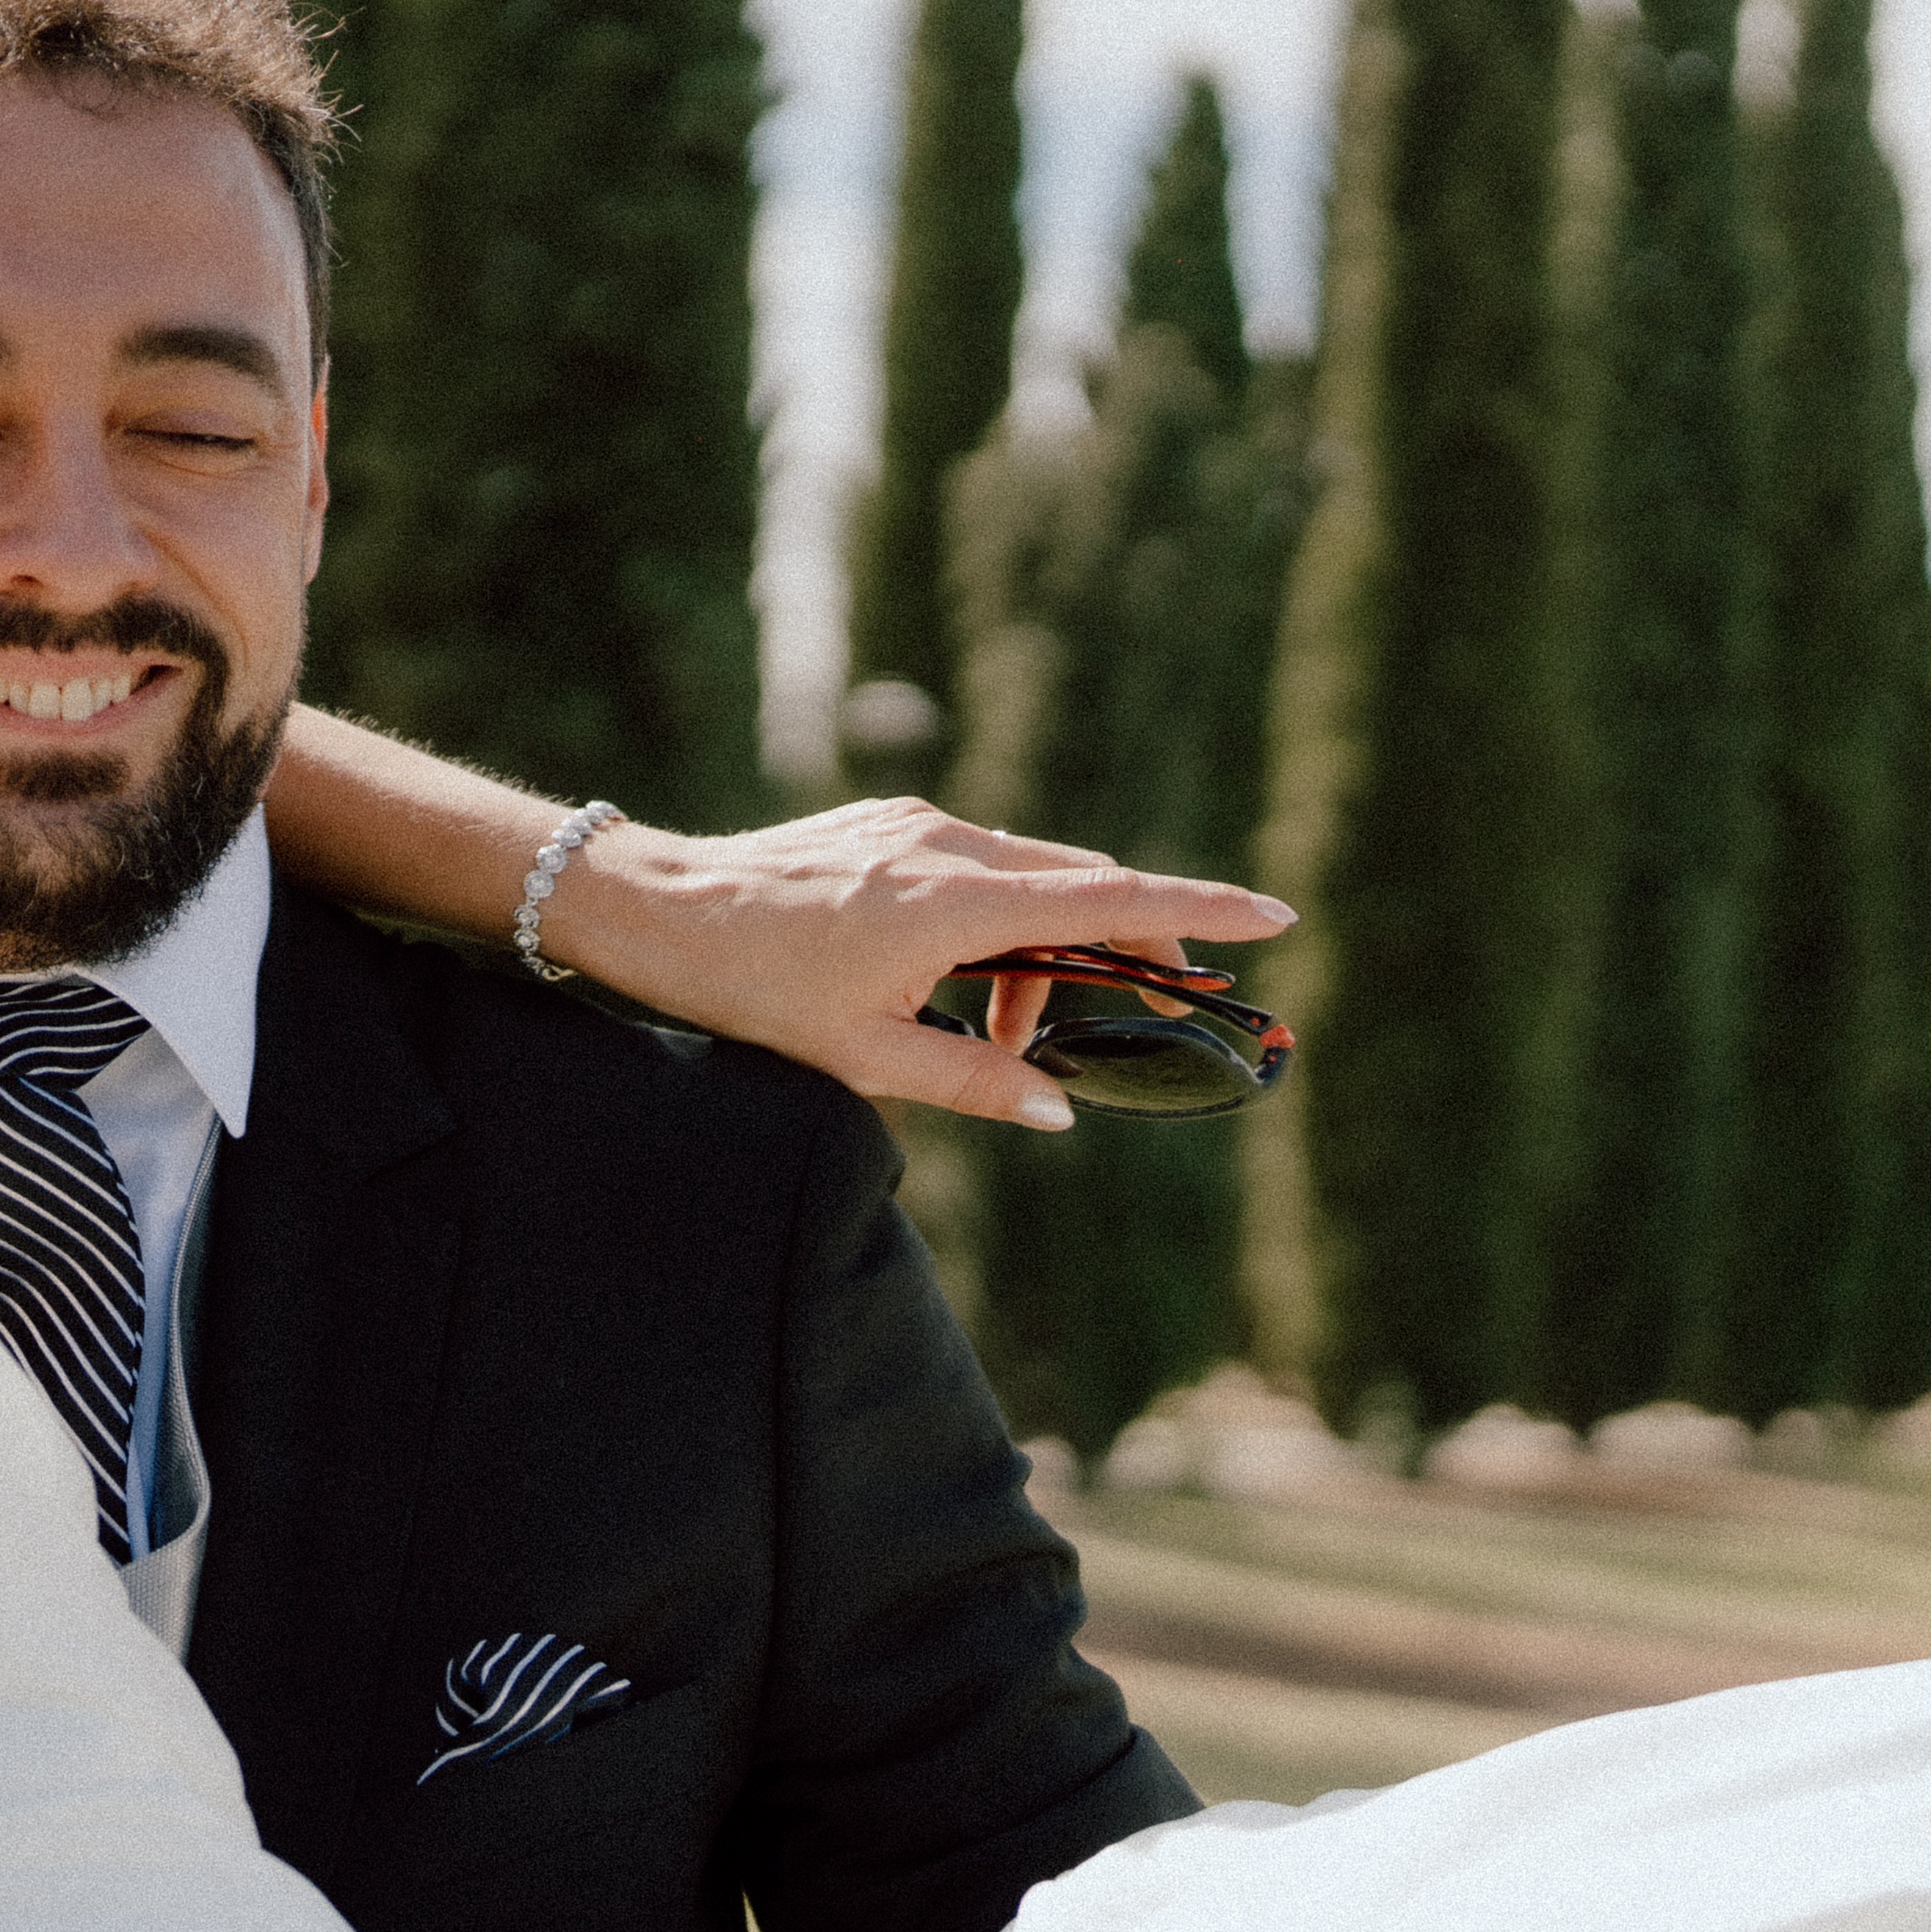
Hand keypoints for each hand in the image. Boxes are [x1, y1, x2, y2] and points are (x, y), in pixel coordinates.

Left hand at [539, 799, 1294, 1130]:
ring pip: (1027, 879)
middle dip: (1122, 947)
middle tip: (1139, 1007)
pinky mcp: (888, 823)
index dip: (1199, 911)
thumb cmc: (753, 987)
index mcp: (957, 901)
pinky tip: (949, 984)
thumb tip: (1056, 1108)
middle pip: (1082, 885)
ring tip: (1001, 1033)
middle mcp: (950, 845)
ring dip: (1041, 951)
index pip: (1112, 898)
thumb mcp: (866, 1057)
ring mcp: (917, 825)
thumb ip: (973, 1084)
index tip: (1272, 917)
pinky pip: (975, 867)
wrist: (658, 908)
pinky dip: (993, 923)